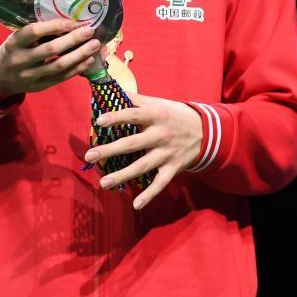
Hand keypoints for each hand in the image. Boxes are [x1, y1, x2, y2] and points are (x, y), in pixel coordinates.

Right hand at [0, 18, 101, 100]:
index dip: (52, 26)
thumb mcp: (17, 38)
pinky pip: (61, 78)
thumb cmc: (14, 50)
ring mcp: (29, 76)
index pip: (32, 32)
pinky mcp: (39, 87)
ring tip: (95, 44)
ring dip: (79, 55)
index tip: (71, 21)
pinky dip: (77, 69)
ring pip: (58, 65)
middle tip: (90, 31)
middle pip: (50, 50)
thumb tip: (65, 13)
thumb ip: (36, 30)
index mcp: (14, 43)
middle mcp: (20, 60)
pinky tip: (89, 60)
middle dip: (72, 39)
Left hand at [84, 93, 203, 209]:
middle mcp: (161, 135)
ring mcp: (167, 153)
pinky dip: (149, 195)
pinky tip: (135, 205)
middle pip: (133, 144)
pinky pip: (160, 183)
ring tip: (103, 183)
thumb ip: (137, 99)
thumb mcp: (160, 103)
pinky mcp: (173, 167)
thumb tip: (113, 91)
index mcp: (157, 115)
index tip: (99, 121)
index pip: (134, 115)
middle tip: (90, 155)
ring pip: (143, 166)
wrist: (206, 131)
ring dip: (123, 175)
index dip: (117, 117)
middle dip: (110, 150)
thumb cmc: (175, 115)